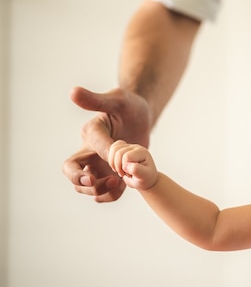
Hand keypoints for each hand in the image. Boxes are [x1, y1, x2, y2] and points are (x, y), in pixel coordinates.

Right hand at [62, 87, 151, 201]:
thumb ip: (97, 100)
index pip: (87, 147)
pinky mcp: (109, 173)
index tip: (117, 159)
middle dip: (83, 182)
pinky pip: (103, 192)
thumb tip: (73, 92)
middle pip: (72, 173)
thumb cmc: (130, 106)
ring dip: (98, 191)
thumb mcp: (117, 99)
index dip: (101, 155)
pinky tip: (125, 186)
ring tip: (119, 183)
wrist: (142, 118)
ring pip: (84, 187)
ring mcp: (97, 164)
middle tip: (109, 180)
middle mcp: (88, 151)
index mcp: (90, 133)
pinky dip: (111, 195)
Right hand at [108, 140, 157, 190]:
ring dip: (114, 162)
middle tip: (124, 174)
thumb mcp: (144, 176)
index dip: (125, 167)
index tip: (130, 174)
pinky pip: (113, 148)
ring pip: (114, 148)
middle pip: (119, 152)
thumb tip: (126, 165)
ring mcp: (129, 147)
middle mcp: (136, 147)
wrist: (145, 179)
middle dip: (118, 166)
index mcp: (142, 152)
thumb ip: (137, 169)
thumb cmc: (145, 178)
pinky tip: (117, 167)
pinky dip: (112, 159)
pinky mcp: (123, 149)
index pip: (126, 157)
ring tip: (120, 170)